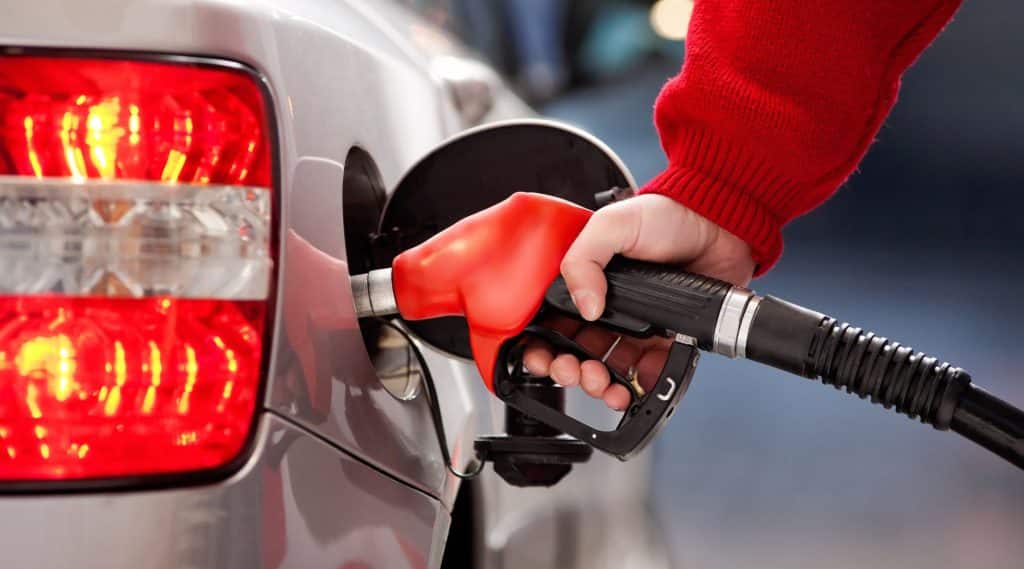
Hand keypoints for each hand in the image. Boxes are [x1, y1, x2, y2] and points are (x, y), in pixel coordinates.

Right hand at [523, 193, 755, 409]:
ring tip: (601, 381)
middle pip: (574, 351)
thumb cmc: (667, 216)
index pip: (551, 321)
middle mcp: (605, 307)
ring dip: (597, 383)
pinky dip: (636, 387)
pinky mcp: (664, 341)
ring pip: (606, 368)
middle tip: (574, 371)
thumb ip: (584, 259)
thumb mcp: (613, 225)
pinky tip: (630, 388)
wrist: (718, 227)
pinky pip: (645, 373)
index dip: (540, 345)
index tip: (541, 357)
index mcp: (584, 282)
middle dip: (568, 370)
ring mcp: (634, 327)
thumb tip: (585, 307)